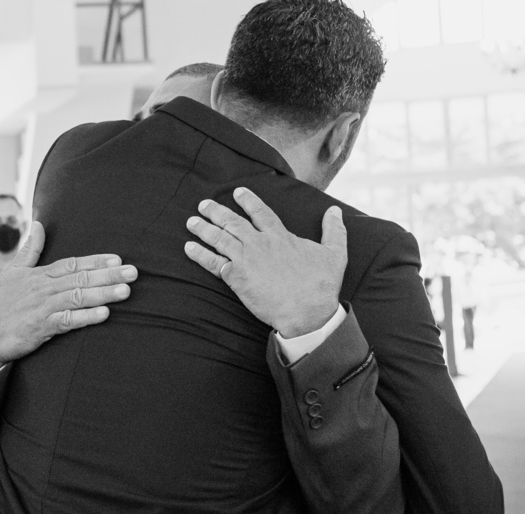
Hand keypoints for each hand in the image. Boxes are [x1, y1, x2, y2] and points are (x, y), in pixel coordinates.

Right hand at [0, 221, 137, 378]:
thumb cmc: (0, 303)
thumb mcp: (12, 271)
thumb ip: (30, 249)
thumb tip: (38, 223)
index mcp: (40, 275)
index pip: (72, 264)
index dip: (95, 260)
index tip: (118, 258)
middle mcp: (44, 288)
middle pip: (80, 278)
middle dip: (108, 275)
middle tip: (133, 273)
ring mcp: (43, 307)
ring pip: (77, 297)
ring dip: (103, 294)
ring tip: (125, 291)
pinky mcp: (40, 327)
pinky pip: (67, 321)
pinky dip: (86, 317)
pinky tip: (104, 314)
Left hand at [185, 187, 345, 337]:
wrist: (306, 311)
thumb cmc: (322, 285)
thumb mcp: (335, 253)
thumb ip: (334, 230)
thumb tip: (335, 212)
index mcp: (280, 236)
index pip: (261, 212)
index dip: (248, 200)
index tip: (237, 192)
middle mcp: (260, 243)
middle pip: (233, 222)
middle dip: (217, 211)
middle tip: (203, 204)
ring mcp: (246, 259)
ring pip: (219, 239)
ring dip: (203, 229)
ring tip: (191, 222)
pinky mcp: (235, 277)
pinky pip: (213, 263)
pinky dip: (199, 254)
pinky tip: (188, 248)